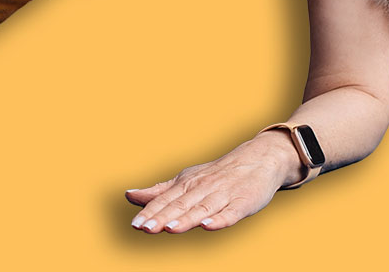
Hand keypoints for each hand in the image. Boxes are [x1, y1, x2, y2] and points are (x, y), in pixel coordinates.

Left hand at [124, 135, 293, 233]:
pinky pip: (230, 212)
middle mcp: (202, 188)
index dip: (150, 212)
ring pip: (202, 209)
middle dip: (162, 217)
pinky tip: (208, 225)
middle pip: (180, 205)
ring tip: (170, 229)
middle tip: (145, 229)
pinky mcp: (242, 203)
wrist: (258, 160)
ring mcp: (223, 195)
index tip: (135, 225)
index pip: (165, 200)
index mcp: (187, 184)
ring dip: (186, 219)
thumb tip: (129, 195)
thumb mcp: (185, 180)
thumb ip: (159, 192)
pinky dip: (219, 219)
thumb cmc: (216, 174)